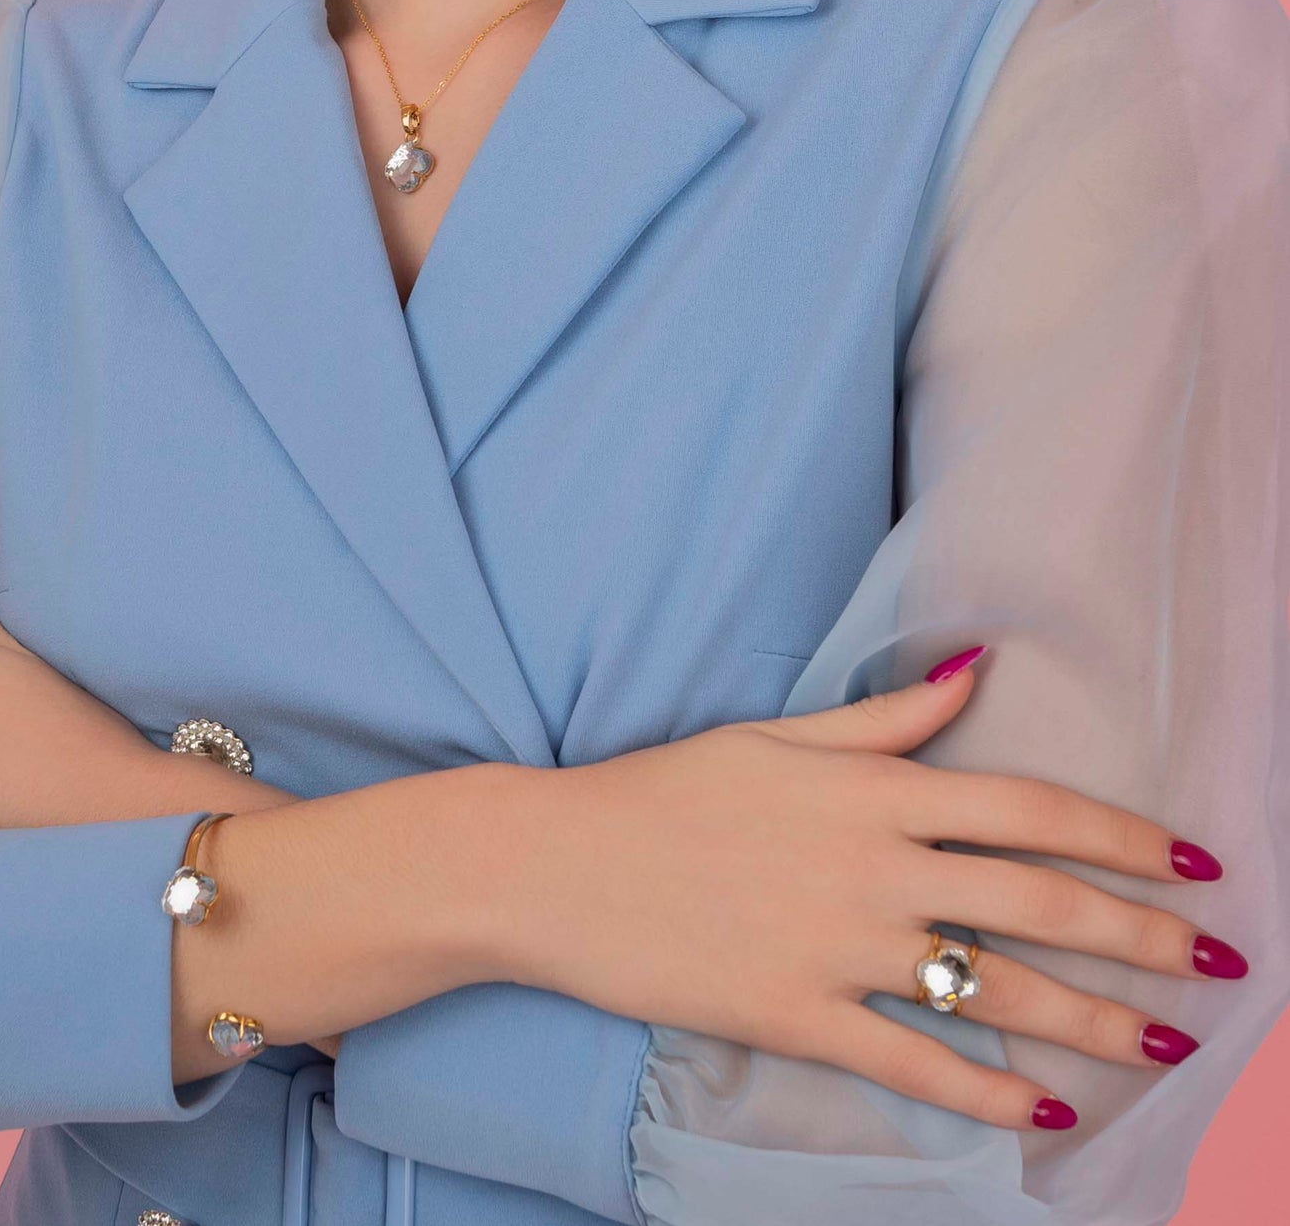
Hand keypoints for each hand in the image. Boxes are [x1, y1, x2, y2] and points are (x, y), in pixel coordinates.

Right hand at [498, 655, 1239, 1131]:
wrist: (560, 864)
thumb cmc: (670, 789)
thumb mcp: (779, 734)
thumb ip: (887, 715)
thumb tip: (975, 668)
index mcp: (873, 788)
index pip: (1029, 808)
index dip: (1121, 835)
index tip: (1190, 861)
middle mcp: (874, 866)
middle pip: (1038, 904)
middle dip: (1141, 937)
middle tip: (1217, 963)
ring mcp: (839, 948)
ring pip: (996, 992)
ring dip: (1093, 1023)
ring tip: (1162, 1047)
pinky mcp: (800, 1017)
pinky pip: (916, 1062)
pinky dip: (988, 1092)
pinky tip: (1045, 1109)